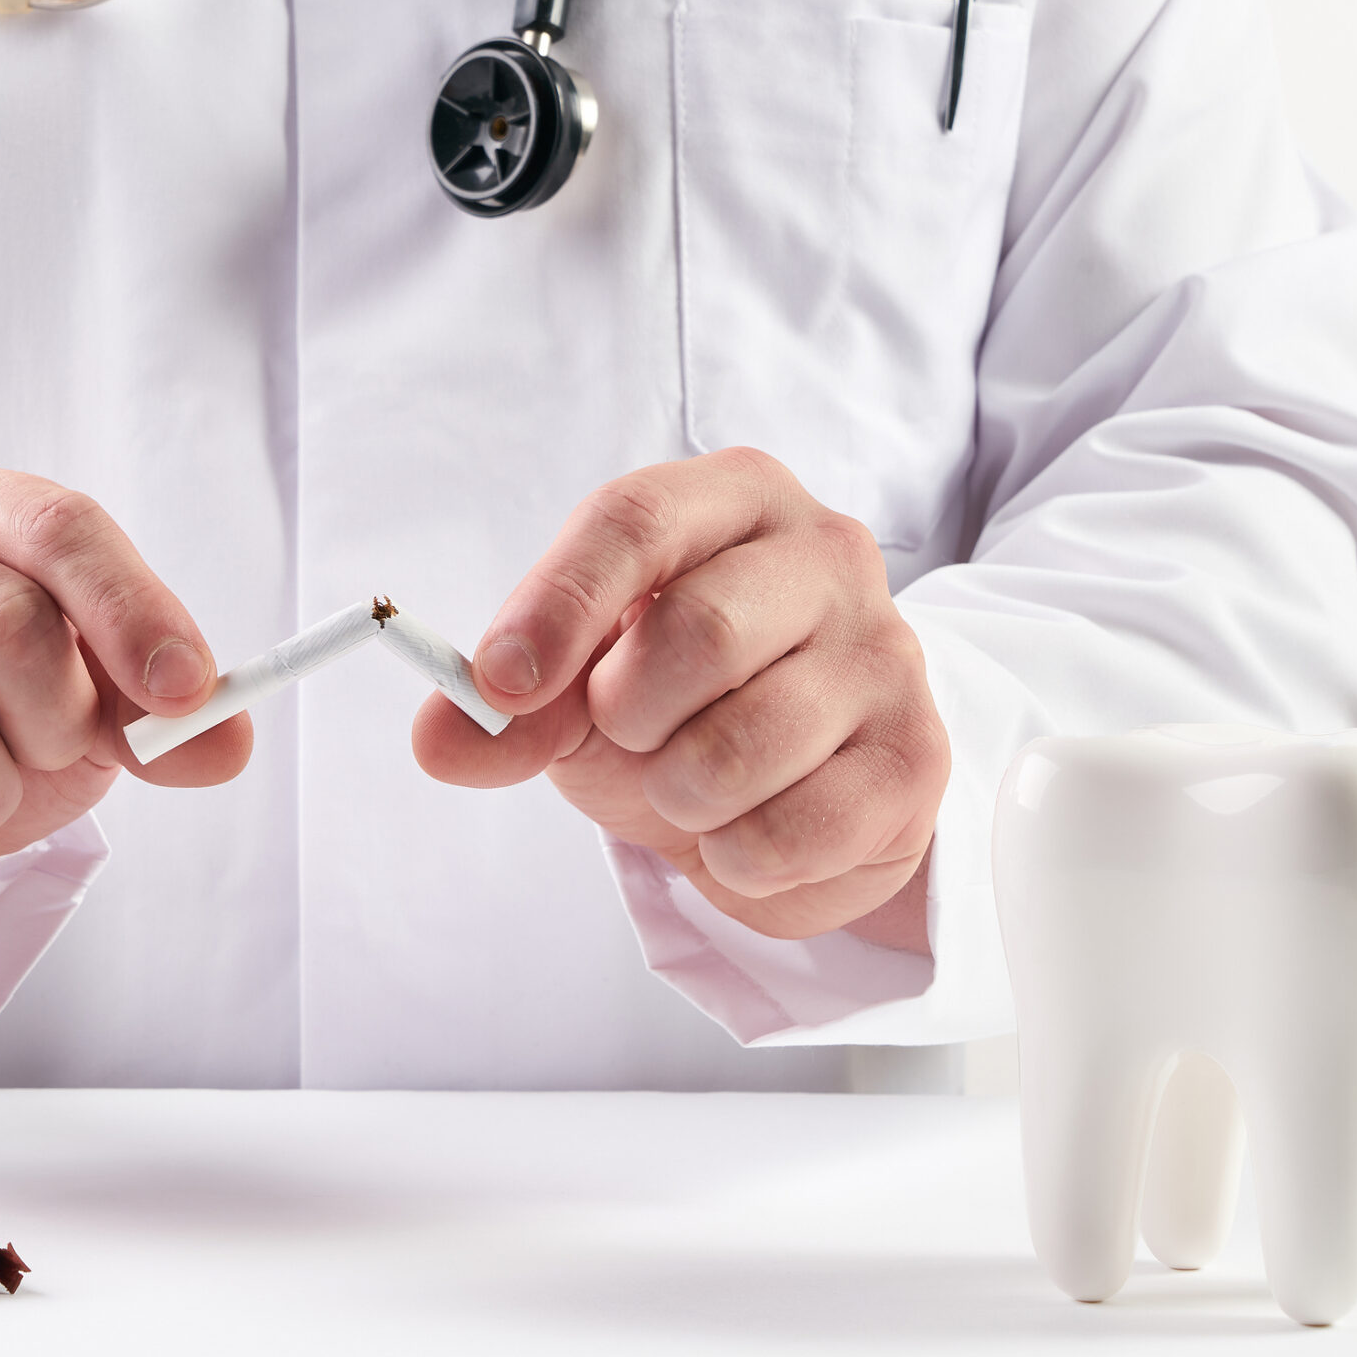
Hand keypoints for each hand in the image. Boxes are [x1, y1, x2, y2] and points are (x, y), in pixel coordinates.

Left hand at [413, 449, 947, 949]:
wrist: (790, 785)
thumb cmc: (678, 703)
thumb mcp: (577, 690)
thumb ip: (505, 710)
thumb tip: (440, 737)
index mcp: (732, 500)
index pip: (637, 522)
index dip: (558, 605)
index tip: (500, 683)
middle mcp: (826, 555)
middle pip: (700, 631)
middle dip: (629, 714)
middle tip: (630, 734)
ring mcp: (885, 654)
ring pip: (743, 746)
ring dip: (680, 796)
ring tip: (690, 783)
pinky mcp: (916, 760)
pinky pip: (793, 831)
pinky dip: (736, 856)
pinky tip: (745, 827)